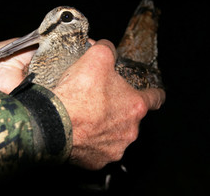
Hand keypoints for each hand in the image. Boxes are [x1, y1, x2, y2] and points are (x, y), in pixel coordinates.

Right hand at [0, 39, 165, 169]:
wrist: (55, 122)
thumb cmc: (79, 92)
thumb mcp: (97, 58)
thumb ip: (107, 49)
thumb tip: (106, 48)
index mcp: (135, 106)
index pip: (155, 98)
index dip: (154, 93)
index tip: (154, 94)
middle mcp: (130, 130)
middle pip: (129, 117)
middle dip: (118, 109)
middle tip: (98, 100)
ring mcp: (114, 148)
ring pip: (114, 135)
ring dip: (104, 127)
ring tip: (85, 117)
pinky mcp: (97, 162)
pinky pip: (97, 150)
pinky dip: (91, 142)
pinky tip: (79, 132)